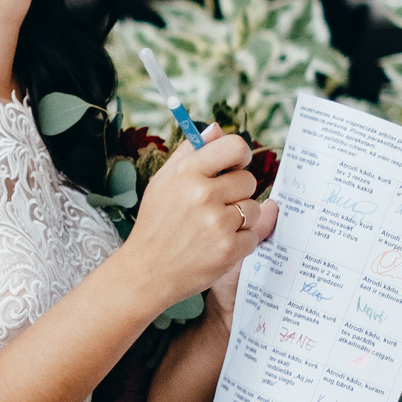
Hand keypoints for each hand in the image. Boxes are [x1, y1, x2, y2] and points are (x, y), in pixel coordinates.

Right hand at [124, 125, 279, 313]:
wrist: (146, 272)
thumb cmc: (155, 223)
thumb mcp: (162, 182)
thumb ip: (189, 153)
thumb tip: (216, 129)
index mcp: (187, 172)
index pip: (235, 146)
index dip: (240, 156)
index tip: (236, 166)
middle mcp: (203, 194)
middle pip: (249, 180)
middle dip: (239, 191)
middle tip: (218, 205)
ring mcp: (217, 223)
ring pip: (255, 208)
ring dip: (242, 218)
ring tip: (216, 227)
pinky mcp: (228, 249)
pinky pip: (253, 235)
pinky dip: (240, 242)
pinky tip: (217, 245)